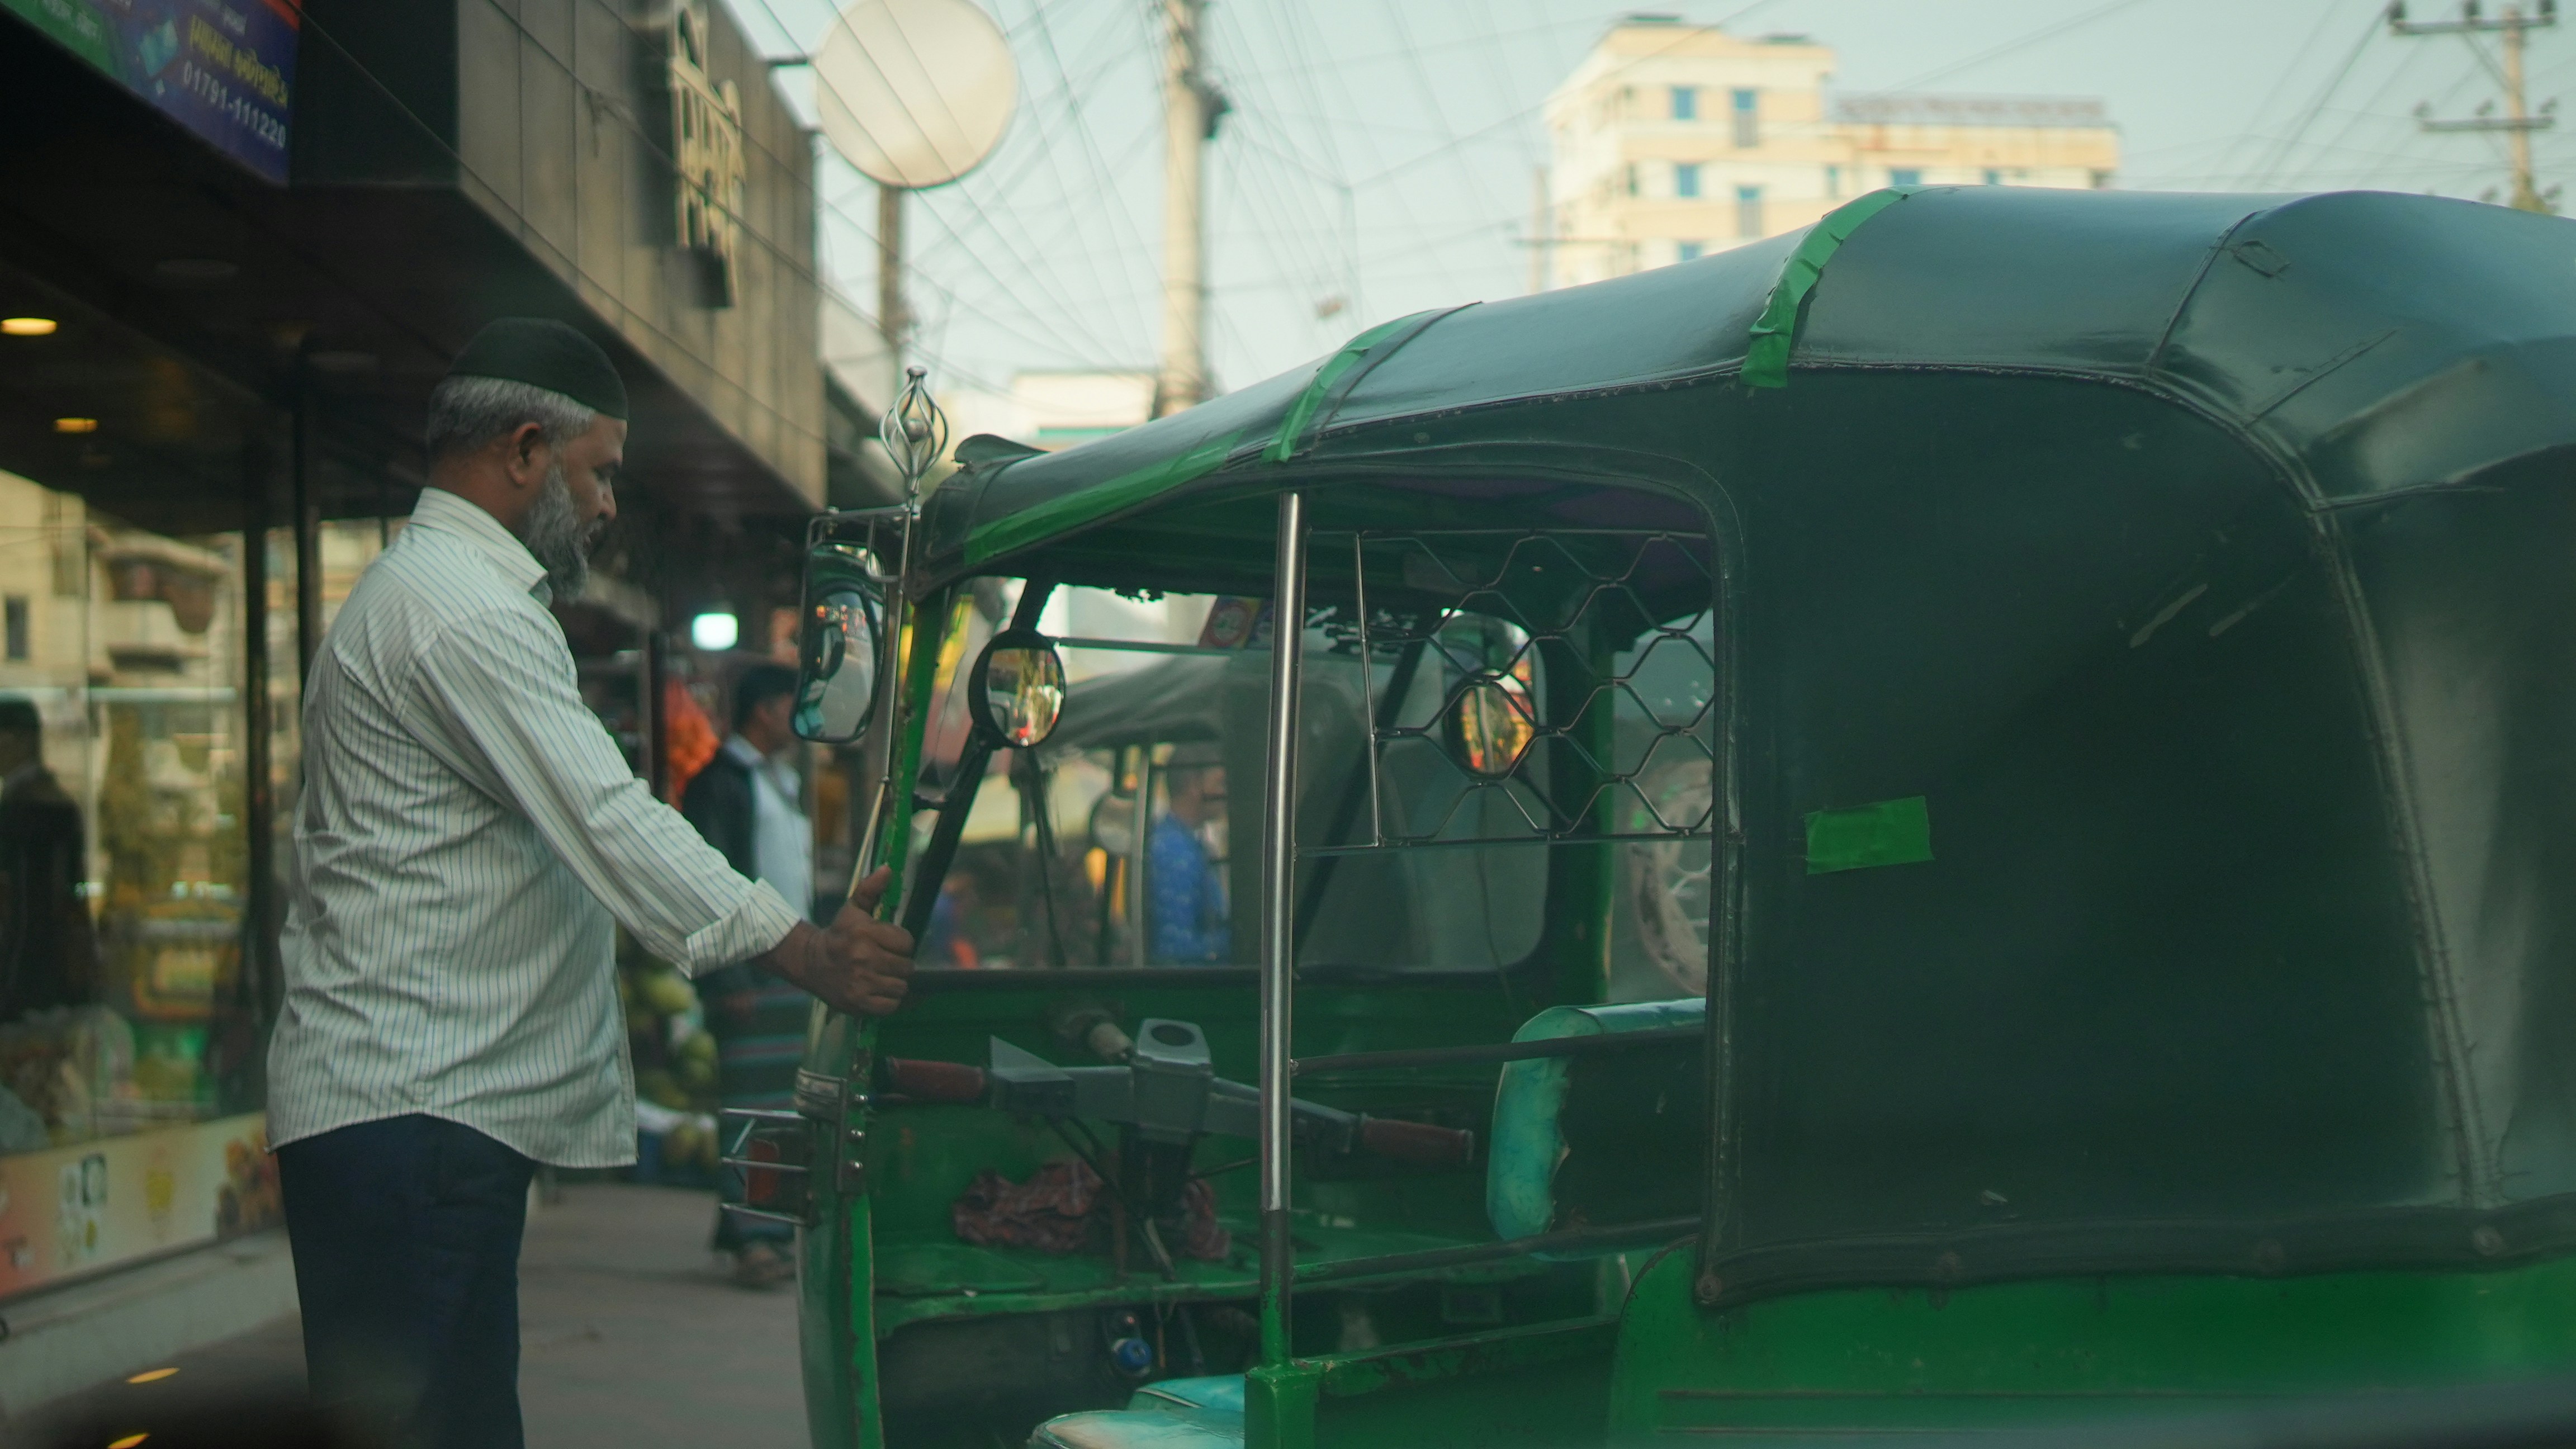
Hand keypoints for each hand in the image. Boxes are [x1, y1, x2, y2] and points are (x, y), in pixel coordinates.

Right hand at [768, 867, 914, 1015]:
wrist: (811, 962)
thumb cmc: (838, 934)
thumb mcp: (852, 909)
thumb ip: (871, 889)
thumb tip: (888, 869)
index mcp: (865, 933)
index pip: (907, 942)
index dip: (901, 943)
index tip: (890, 943)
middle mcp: (864, 958)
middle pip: (907, 966)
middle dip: (900, 963)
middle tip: (886, 961)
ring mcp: (861, 982)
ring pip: (901, 986)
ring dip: (895, 982)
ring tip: (881, 975)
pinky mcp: (858, 1003)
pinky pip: (890, 1006)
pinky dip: (888, 1000)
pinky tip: (877, 990)